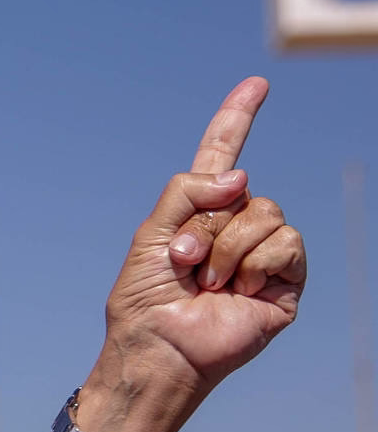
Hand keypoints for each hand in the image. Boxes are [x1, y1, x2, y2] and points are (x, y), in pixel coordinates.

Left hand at [97, 78, 305, 418]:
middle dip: (207, 226)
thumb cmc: (145, 300)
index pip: (222, 156)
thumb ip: (187, 192)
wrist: (159, 347)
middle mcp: (235, 228)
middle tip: (182, 263)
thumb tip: (241, 176)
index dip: (238, 119)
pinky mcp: (286, 281)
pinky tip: (238, 292)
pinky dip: (254, 264)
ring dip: (227, 248)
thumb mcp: (151, 235)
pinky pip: (285, 244)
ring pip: (266, 213)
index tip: (256, 83)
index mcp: (199, 213)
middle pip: (243, 192)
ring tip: (207, 283)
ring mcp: (262, 254)